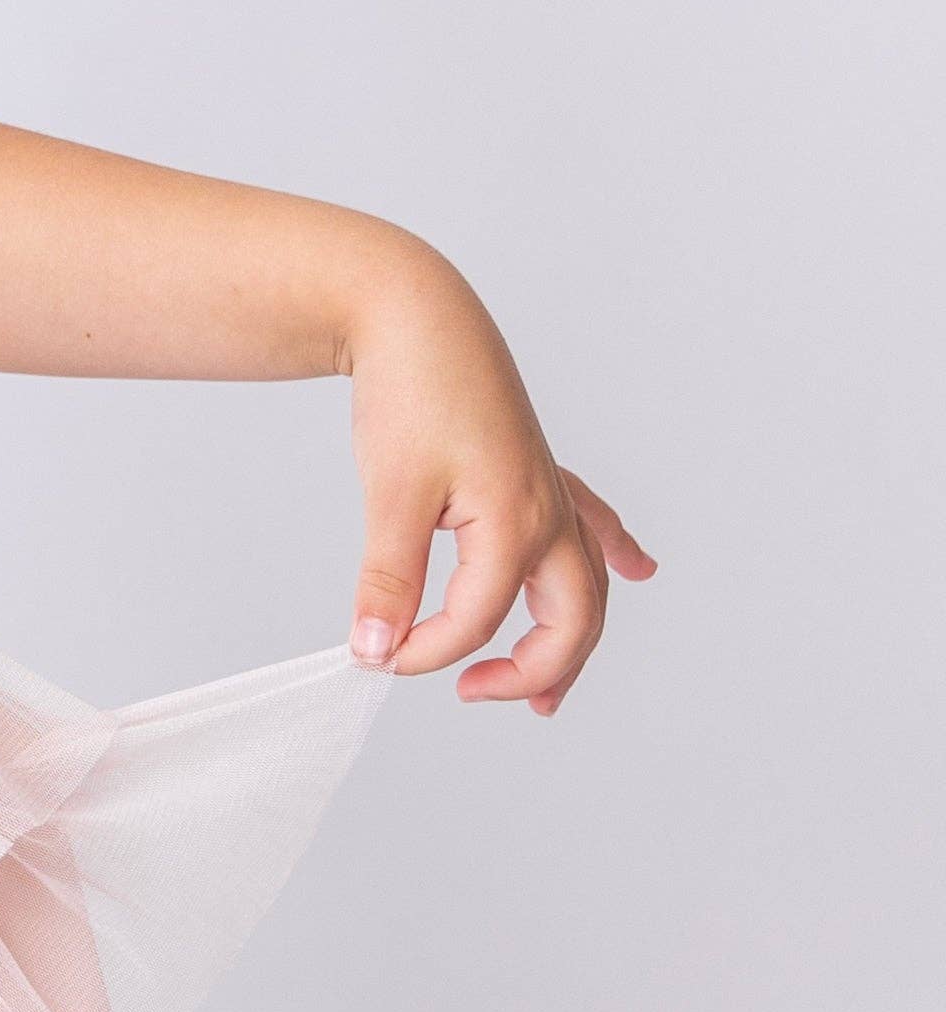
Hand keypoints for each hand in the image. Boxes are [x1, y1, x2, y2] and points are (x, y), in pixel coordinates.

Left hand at [347, 264, 657, 711]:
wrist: (419, 315)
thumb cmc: (411, 392)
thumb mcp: (391, 493)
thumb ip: (388, 580)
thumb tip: (374, 650)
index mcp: (517, 522)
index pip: (479, 620)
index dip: (424, 652)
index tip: (374, 657)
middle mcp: (548, 513)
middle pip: (569, 620)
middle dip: (533, 671)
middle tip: (474, 695)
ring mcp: (549, 491)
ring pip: (584, 584)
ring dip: (573, 639)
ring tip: (546, 696)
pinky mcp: (536, 471)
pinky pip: (591, 522)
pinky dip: (612, 552)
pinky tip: (638, 571)